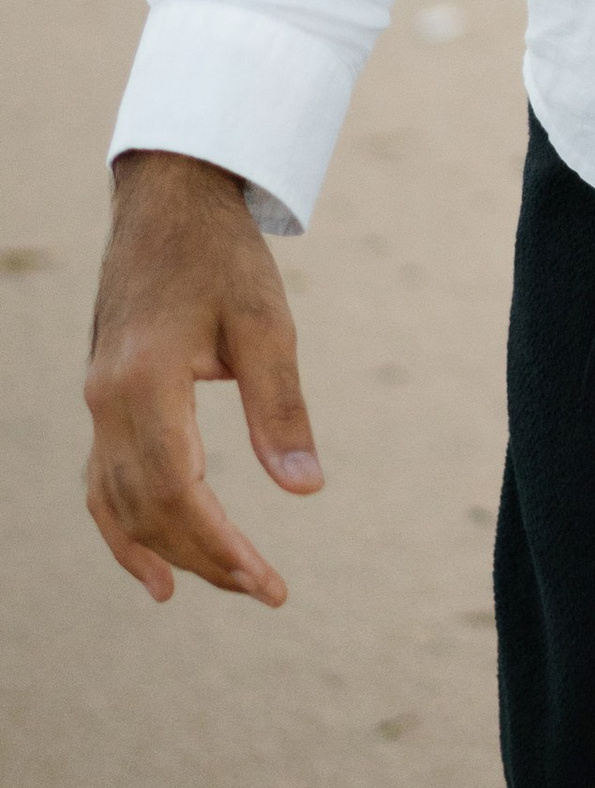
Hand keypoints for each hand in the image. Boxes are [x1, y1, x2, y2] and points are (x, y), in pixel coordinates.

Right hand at [84, 151, 322, 606]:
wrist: (167, 196)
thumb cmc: (222, 252)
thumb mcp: (267, 321)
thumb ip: (280, 407)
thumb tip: (305, 490)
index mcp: (145, 382)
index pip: (178, 492)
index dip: (220, 546)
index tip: (268, 583)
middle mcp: (107, 401)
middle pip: (146, 509)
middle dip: (204, 558)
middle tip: (264, 591)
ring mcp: (96, 402)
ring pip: (117, 504)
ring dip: (165, 551)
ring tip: (215, 587)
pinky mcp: (102, 398)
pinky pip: (100, 483)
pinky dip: (122, 530)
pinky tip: (153, 564)